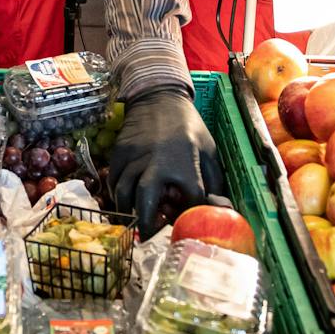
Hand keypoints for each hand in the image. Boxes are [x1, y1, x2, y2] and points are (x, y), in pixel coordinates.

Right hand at [109, 86, 224, 237]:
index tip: (186, 223)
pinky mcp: (119, 152)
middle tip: (147, 237)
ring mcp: (134, 156)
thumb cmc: (188, 127)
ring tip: (135, 221)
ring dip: (128, 211)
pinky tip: (125, 201)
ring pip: (123, 192)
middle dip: (145, 223)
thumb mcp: (208, 151)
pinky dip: (117, 195)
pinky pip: (113, 180)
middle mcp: (156, 161)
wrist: (158, 97)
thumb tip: (221, 210)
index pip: (190, 199)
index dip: (190, 214)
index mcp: (185, 162)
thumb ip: (214, 183)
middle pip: (145, 199)